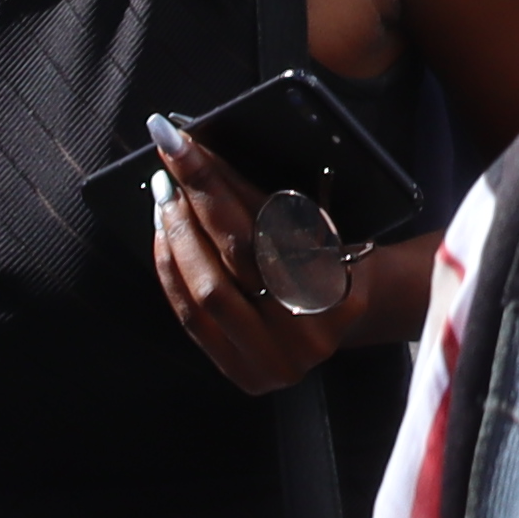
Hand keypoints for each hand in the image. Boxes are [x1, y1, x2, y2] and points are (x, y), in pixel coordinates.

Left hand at [148, 125, 350, 395]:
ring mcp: (279, 360)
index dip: (213, 180)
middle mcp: (310, 329)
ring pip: (205, 294)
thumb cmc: (333, 252)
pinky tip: (166, 241)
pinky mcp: (249, 376)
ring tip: (165, 200)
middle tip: (168, 169)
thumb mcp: (314, 218)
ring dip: (175, 240)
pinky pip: (194, 324)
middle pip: (232, 258)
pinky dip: (173, 276)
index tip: (177, 140)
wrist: (353, 311)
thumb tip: (198, 153)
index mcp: (338, 282)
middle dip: (190, 206)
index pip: (261, 221)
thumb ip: (257, 196)